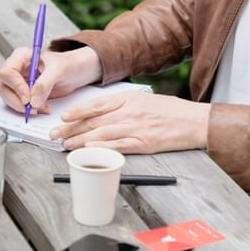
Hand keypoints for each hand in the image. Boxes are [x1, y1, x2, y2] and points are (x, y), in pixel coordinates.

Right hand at [0, 46, 101, 113]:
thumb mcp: (59, 70)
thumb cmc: (69, 64)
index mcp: (21, 57)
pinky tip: (43, 108)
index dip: (15, 86)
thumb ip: (45, 83)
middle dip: (17, 100)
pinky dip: (29, 110)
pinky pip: (18, 104)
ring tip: (42, 107)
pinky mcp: (24, 94)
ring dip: (23, 107)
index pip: (7, 72)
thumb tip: (33, 101)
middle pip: (3, 87)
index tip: (27, 98)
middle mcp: (16, 69)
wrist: (77, 72)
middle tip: (32, 108)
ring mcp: (18, 82)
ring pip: (8, 98)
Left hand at [51, 91, 209, 152]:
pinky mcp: (142, 144)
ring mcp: (135, 128)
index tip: (62, 117)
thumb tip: (97, 113)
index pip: (95, 105)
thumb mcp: (143, 99)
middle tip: (54, 134)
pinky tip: (88, 151)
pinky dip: (101, 148)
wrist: (195, 121)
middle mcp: (129, 112)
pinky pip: (117, 146)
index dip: (77, 111)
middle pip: (93, 121)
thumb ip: (121, 105)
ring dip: (80, 141)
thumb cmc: (170, 110)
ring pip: (100, 134)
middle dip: (70, 128)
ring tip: (65, 145)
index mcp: (128, 99)